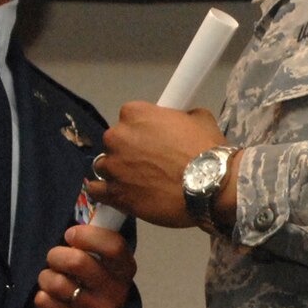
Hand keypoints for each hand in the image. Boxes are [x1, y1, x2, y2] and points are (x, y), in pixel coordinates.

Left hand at [33, 222, 137, 307]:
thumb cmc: (98, 289)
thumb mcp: (106, 266)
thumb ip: (97, 243)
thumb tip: (85, 202)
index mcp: (125, 270)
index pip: (113, 246)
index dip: (87, 235)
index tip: (70, 234)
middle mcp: (117, 292)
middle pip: (77, 262)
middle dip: (56, 255)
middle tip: (54, 258)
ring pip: (56, 283)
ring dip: (46, 277)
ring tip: (50, 280)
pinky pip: (45, 302)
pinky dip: (41, 297)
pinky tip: (49, 299)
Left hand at [89, 103, 234, 227]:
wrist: (210, 186)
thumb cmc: (207, 151)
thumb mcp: (200, 119)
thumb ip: (180, 117)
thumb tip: (180, 121)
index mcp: (135, 113)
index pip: (129, 116)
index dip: (142, 130)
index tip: (153, 140)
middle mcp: (118, 136)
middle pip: (115, 141)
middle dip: (129, 150)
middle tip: (150, 163)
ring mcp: (113, 166)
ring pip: (105, 165)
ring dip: (118, 171)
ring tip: (138, 182)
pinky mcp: (114, 193)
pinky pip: (96, 190)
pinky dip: (106, 192)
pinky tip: (118, 194)